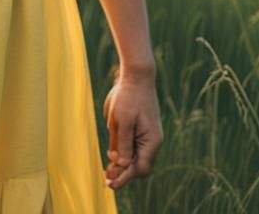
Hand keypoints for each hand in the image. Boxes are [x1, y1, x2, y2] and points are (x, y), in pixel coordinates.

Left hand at [102, 70, 163, 189]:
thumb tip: (121, 165)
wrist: (136, 76)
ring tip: (107, 170)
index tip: (110, 183)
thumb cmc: (128, 97)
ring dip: (123, 163)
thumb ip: (122, 143)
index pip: (140, 168)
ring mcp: (148, 135)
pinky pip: (134, 146)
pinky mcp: (142, 129)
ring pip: (136, 156)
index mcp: (151, 141)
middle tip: (106, 179)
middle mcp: (152, 141)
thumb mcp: (121, 120)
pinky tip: (113, 153)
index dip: (125, 177)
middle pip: (139, 165)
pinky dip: (124, 152)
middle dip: (123, 173)